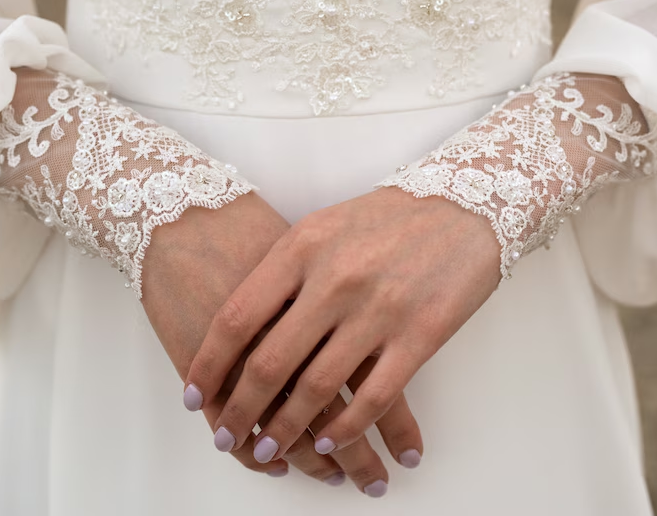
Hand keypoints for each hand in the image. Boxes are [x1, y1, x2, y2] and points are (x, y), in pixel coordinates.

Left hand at [186, 187, 500, 469]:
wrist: (462, 206)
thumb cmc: (384, 217)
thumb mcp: (322, 227)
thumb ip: (283, 271)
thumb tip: (243, 328)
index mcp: (302, 248)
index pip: (238, 318)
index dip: (209, 364)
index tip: (194, 396)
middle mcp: (335, 280)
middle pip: (272, 362)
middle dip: (241, 411)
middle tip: (225, 438)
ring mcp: (379, 309)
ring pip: (319, 388)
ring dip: (287, 429)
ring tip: (268, 450)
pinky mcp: (420, 335)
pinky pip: (374, 396)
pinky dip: (346, 427)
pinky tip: (328, 442)